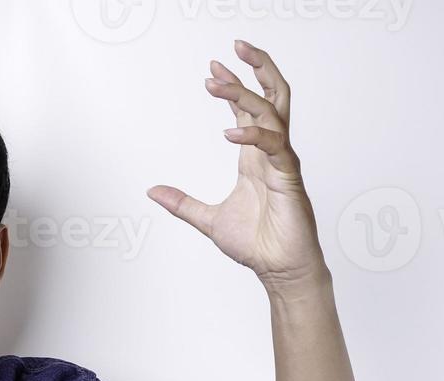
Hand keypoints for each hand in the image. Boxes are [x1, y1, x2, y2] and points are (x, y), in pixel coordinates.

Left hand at [148, 39, 327, 291]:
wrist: (278, 270)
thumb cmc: (257, 244)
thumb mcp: (208, 220)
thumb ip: (182, 204)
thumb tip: (153, 192)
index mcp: (255, 158)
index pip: (248, 109)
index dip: (233, 85)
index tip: (213, 67)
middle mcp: (271, 154)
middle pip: (273, 96)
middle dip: (257, 68)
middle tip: (234, 47)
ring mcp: (282, 163)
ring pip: (272, 112)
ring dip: (245, 93)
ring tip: (217, 82)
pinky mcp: (289, 178)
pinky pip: (275, 146)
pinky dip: (253, 135)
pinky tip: (229, 132)